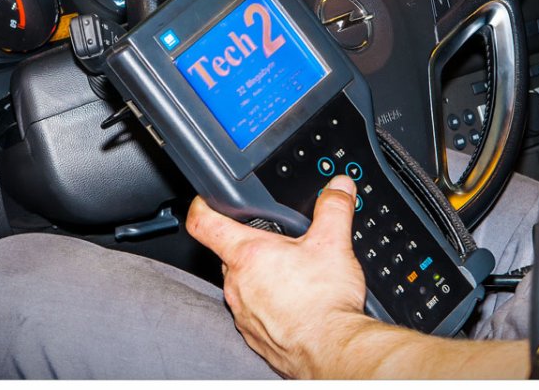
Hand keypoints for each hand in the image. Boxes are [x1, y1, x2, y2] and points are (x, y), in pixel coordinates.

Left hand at [186, 175, 367, 377]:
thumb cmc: (324, 302)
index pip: (203, 223)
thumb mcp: (334, 243)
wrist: (332, 351)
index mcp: (248, 254)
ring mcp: (243, 312)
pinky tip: (295, 304)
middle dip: (249, 245)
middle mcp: (237, 284)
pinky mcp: (254, 335)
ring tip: (293, 276)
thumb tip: (337, 188)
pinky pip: (253, 312)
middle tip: (277, 242)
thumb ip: (333, 209)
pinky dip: (269, 305)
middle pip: (229, 254)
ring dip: (261, 277)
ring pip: (242, 285)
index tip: (205, 201)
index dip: (201, 206)